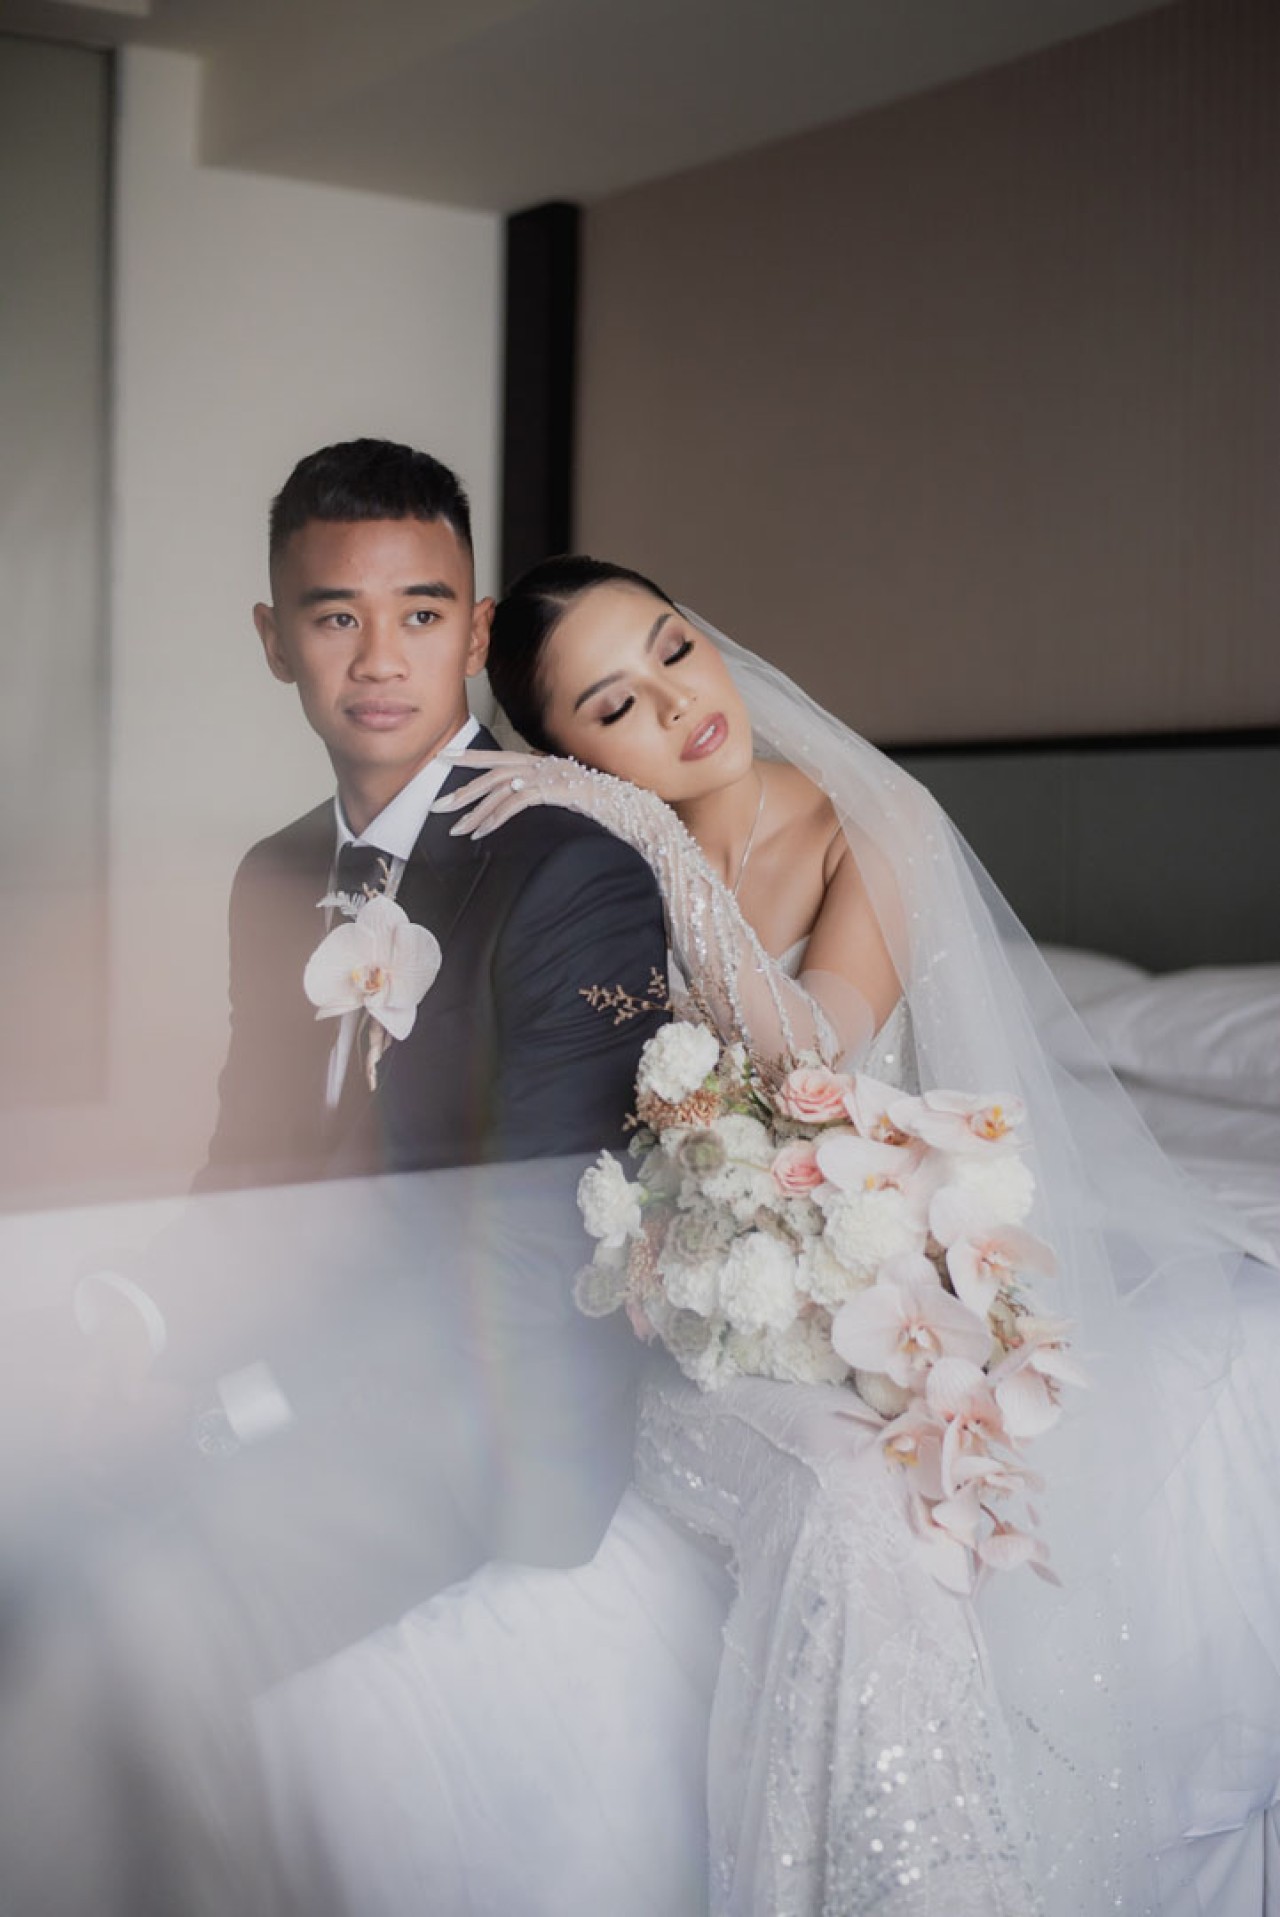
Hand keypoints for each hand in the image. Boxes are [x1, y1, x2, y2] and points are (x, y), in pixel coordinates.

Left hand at [433, 749, 598, 838]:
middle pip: (492, 773)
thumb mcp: (562, 790)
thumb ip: (539, 787)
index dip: (468, 756)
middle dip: (462, 790)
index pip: (496, 756)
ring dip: (475, 811)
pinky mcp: (553, 790)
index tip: (442, 757)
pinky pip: (515, 803)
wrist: (624, 804)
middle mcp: (539, 764)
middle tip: (437, 806)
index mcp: (538, 761)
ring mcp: (546, 776)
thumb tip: (516, 795)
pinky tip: (482, 833)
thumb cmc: (594, 801)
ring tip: (457, 830)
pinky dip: (495, 818)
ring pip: (500, 789)